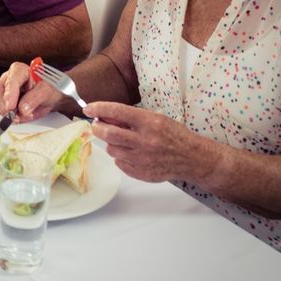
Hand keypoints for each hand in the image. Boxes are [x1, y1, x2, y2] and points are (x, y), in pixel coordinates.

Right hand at [0, 62, 62, 122]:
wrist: (51, 98)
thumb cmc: (50, 89)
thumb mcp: (47, 91)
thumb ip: (35, 98)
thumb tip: (23, 108)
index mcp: (19, 71)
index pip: (10, 81)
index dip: (9, 94)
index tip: (10, 107)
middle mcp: (8, 79)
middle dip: (6, 107)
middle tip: (16, 117)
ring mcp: (5, 92)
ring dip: (9, 114)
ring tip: (24, 116)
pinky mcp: (4, 103)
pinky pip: (0, 112)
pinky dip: (10, 118)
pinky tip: (21, 116)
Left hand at [85, 101, 216, 183]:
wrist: (191, 158)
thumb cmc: (174, 135)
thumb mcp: (156, 119)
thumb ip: (131, 118)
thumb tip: (105, 116)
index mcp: (150, 123)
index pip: (118, 112)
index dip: (99, 108)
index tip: (88, 108)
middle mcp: (145, 141)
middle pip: (109, 134)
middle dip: (98, 128)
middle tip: (97, 125)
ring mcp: (142, 159)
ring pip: (112, 149)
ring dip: (111, 143)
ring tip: (121, 140)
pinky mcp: (141, 172)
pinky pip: (119, 163)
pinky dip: (120, 156)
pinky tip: (131, 153)